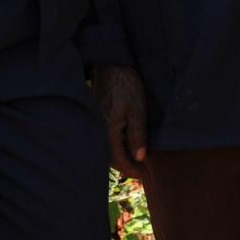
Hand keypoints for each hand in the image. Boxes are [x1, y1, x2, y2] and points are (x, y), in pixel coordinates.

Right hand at [90, 64, 150, 181]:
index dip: (131, 169)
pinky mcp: (97, 117)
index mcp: (107, 130)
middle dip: (125, 165)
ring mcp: (96, 123)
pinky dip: (116, 144)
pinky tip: (126, 143)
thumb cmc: (126, 86)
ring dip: (120, 155)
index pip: (117, 160)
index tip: (143, 175)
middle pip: (109, 157)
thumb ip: (137, 135)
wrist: (112, 65)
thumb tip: (139, 157)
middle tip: (140, 170)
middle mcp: (98, 129)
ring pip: (106, 148)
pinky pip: (105, 138)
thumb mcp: (137, 110)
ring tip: (135, 158)